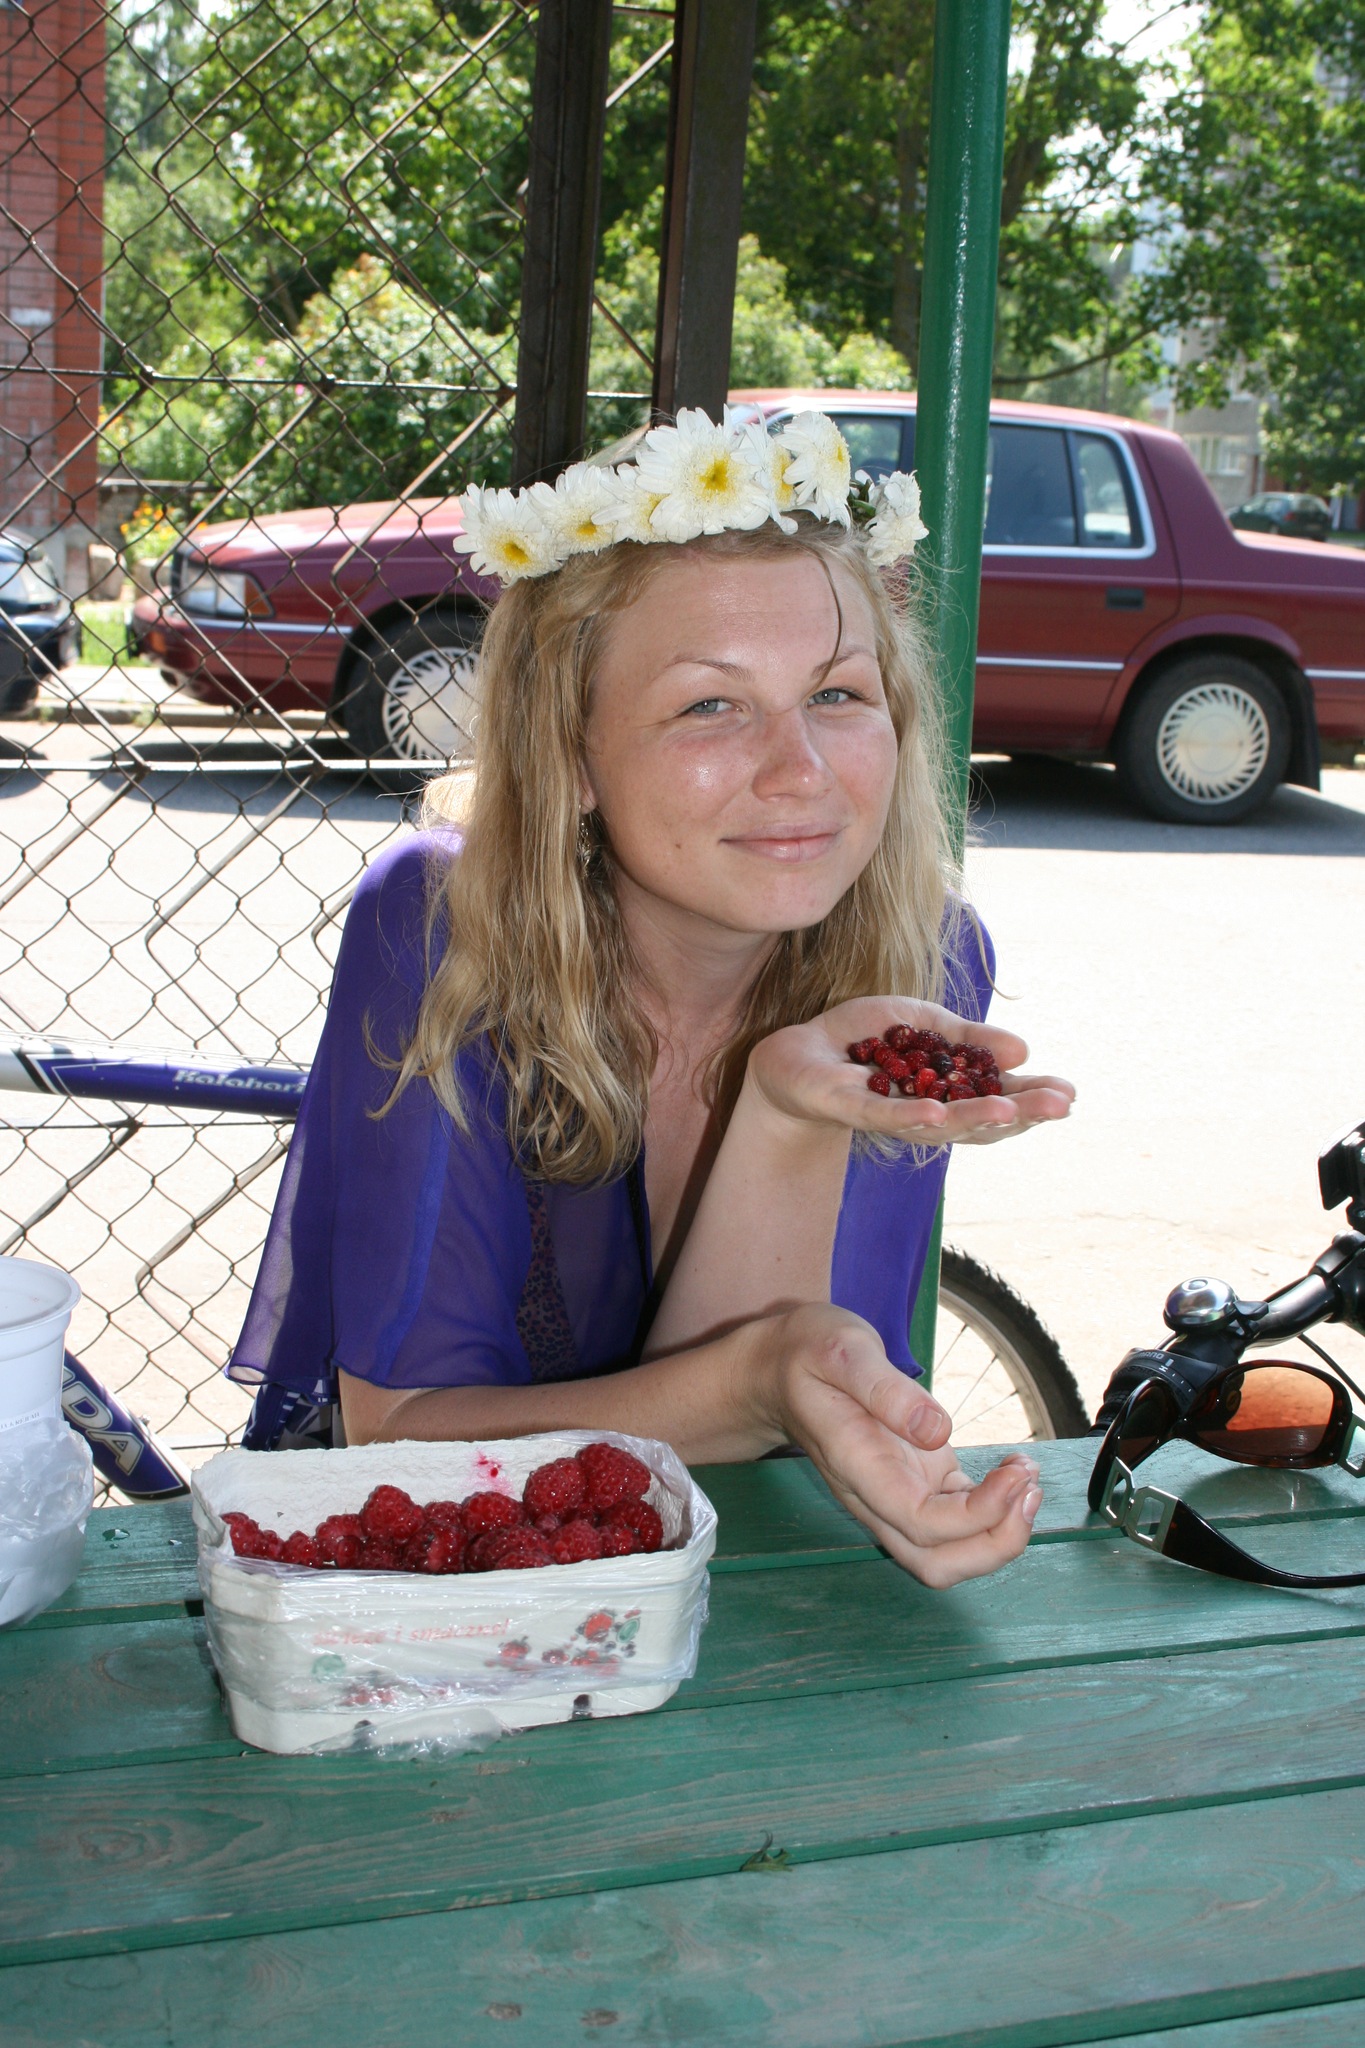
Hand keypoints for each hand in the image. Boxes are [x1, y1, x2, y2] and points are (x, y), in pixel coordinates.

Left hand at [746, 994, 1073, 1148]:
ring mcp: (893, 1116)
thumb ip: (969, 1038)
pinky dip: (913, 1117)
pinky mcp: (854, 1111)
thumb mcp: (925, 1026)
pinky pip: (887, 1118)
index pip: (999, 1099)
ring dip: (976, 1119)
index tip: (1070, 1093)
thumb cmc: (865, 1041)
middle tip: (1061, 1106)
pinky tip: (937, 1114)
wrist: (798, 1053)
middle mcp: (928, 1113)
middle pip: (980, 1122)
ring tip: (1011, 1111)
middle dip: (1021, 1114)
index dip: (1033, 1098)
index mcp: (949, 1092)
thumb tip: (1023, 1048)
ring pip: (941, 1124)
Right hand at [761, 1303, 1041, 1587]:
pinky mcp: (916, 1485)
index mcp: (858, 1468)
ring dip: (1000, 1535)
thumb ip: (885, 1389)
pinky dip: (997, 1510)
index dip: (978, 1515)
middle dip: (996, 1543)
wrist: (778, 1372)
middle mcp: (876, 1498)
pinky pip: (958, 1525)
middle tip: (1029, 1486)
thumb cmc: (808, 1356)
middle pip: (937, 1564)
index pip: (921, 1524)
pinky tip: (1016, 1470)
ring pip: (948, 1558)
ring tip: (1029, 1479)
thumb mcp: (842, 1351)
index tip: (1015, 1472)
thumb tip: (938, 1430)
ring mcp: (896, 1497)